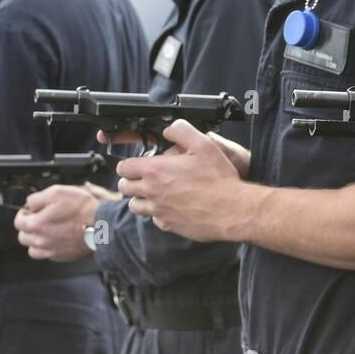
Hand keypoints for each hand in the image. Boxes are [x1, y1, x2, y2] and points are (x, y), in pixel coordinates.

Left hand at [15, 184, 100, 261]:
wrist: (101, 224)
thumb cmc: (82, 208)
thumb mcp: (57, 192)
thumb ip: (37, 198)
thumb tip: (29, 204)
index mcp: (36, 224)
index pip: (18, 222)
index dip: (24, 213)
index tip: (30, 211)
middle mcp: (41, 240)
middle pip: (23, 237)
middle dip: (29, 227)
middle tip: (40, 219)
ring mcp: (51, 250)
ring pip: (33, 248)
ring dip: (36, 240)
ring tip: (47, 231)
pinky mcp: (62, 256)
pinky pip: (48, 254)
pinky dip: (49, 247)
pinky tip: (58, 238)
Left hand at [117, 118, 257, 240]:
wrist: (230, 210)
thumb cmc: (217, 178)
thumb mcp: (203, 144)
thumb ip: (182, 131)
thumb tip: (169, 129)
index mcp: (156, 170)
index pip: (124, 167)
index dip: (130, 164)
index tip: (140, 163)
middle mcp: (152, 192)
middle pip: (124, 188)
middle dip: (131, 181)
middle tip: (146, 178)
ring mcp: (159, 210)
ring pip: (135, 206)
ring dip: (141, 198)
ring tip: (156, 193)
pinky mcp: (168, 225)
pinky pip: (154, 219)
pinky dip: (158, 213)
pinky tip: (172, 206)